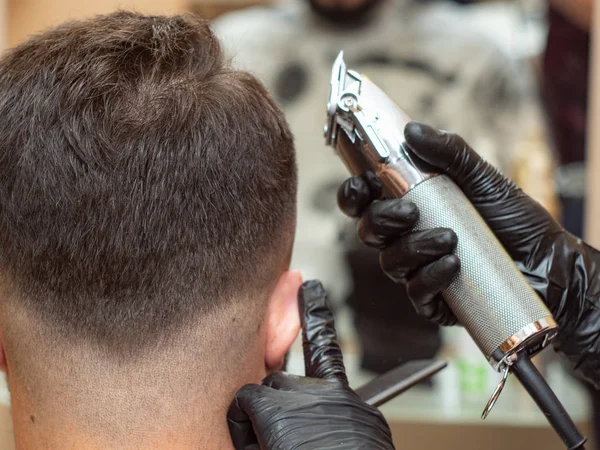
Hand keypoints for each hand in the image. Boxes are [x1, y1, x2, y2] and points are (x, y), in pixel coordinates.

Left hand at [227, 280, 394, 449]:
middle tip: (281, 437)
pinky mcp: (274, 406)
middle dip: (274, 409)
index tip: (308, 286)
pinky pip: (247, 405)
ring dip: (261, 424)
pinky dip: (248, 428)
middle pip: (280, 382)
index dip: (316, 317)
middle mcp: (326, 392)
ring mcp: (300, 396)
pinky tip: (265, 445)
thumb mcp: (342, 434)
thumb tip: (301, 422)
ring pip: (261, 395)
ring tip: (278, 449)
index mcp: (347, 404)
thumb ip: (325, 415)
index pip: (325, 351)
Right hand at [338, 121, 599, 386]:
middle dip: (381, 219)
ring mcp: (418, 269)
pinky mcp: (433, 299)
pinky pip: (415, 290)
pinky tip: (454, 264)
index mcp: (411, 206)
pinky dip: (430, 276)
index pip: (366, 200)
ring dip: (414, 248)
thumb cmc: (515, 218)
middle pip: (368, 230)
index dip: (353, 193)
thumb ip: (449, 152)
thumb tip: (411, 129)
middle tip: (410, 211)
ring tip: (449, 238)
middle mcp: (408, 238)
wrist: (548, 260)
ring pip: (390, 261)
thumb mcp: (483, 178)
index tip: (362, 185)